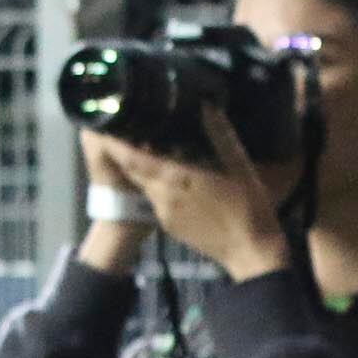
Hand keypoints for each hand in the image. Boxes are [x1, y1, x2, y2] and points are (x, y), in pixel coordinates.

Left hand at [88, 114, 292, 280]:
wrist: (250, 252)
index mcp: (175, 177)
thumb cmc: (249, 205)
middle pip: (132, 169)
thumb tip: (206, 105)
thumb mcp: (239, 165)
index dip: (115, 142)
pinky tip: (169, 177)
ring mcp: (162, 212)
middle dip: (124, 150)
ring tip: (147, 148)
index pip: (132, 157)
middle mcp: (161, 194)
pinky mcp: (168, 225)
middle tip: (126, 129)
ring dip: (141, 167)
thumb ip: (220, 135)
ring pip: (143, 183)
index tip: (107, 124)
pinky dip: (155, 184)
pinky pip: (154, 199)